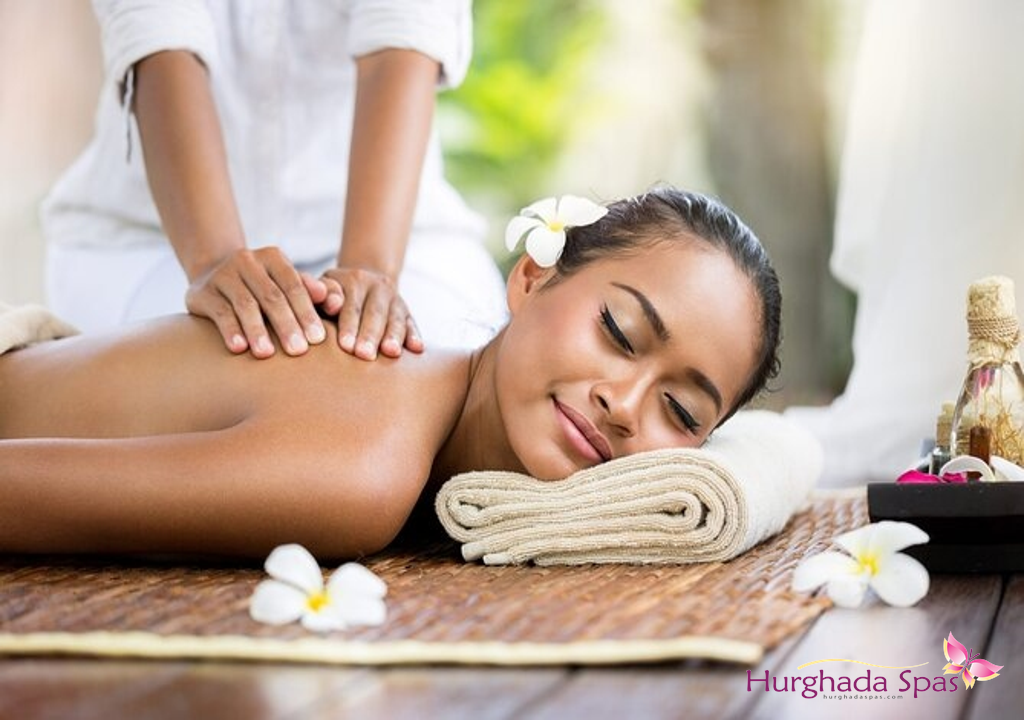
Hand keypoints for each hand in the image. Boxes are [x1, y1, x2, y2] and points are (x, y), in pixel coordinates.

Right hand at [185, 247, 334, 357]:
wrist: (213, 275)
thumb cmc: (262, 287)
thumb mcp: (285, 284)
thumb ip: (310, 291)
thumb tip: (335, 300)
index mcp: (272, 257)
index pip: (293, 285)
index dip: (306, 312)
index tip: (318, 339)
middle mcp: (247, 261)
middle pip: (272, 296)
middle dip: (287, 325)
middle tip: (298, 351)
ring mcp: (223, 275)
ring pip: (245, 305)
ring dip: (257, 331)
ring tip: (267, 354)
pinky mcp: (202, 292)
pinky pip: (220, 312)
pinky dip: (231, 330)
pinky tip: (239, 348)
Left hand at [320, 266, 423, 359]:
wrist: (364, 282)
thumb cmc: (334, 295)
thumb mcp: (324, 288)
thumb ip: (321, 293)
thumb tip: (332, 303)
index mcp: (354, 279)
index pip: (351, 304)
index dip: (349, 325)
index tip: (345, 345)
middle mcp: (377, 286)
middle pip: (375, 312)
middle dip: (370, 335)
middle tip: (365, 355)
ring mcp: (395, 299)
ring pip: (396, 318)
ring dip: (394, 336)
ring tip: (391, 353)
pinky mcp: (407, 312)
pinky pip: (412, 323)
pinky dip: (414, 335)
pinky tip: (416, 348)